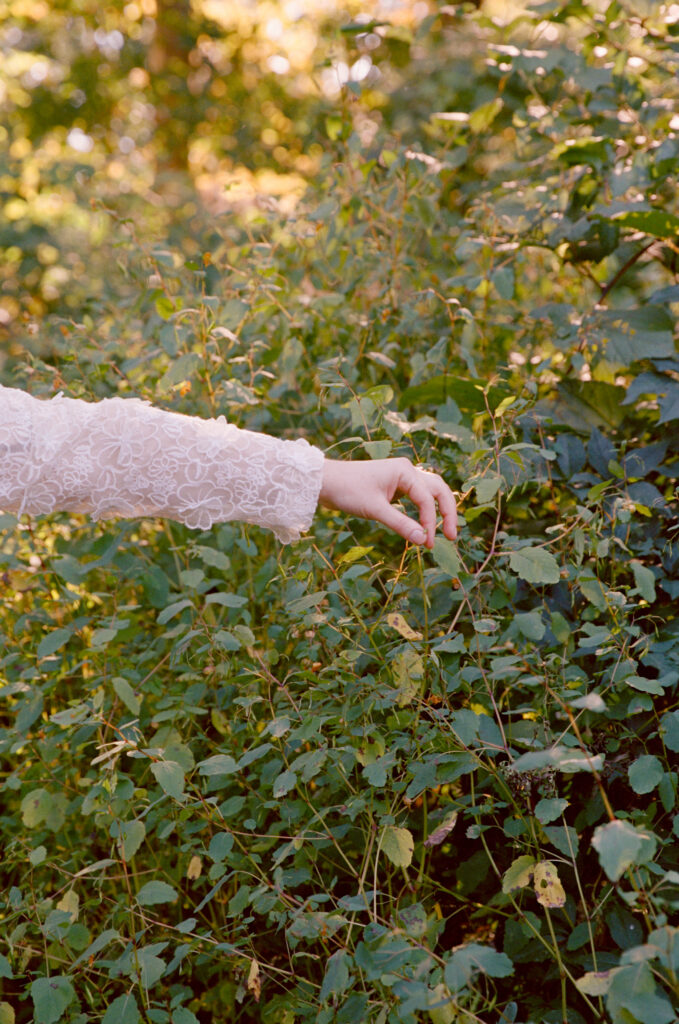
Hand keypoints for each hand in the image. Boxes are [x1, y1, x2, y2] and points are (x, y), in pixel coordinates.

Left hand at [319, 457, 457, 547]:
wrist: (325, 482)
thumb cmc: (348, 491)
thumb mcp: (375, 510)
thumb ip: (401, 524)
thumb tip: (423, 540)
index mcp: (405, 471)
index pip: (427, 499)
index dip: (430, 522)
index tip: (427, 543)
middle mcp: (407, 471)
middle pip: (438, 490)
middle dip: (447, 513)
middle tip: (452, 536)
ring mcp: (401, 477)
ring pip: (430, 492)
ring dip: (437, 511)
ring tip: (443, 532)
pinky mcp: (394, 486)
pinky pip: (417, 497)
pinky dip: (423, 510)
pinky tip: (424, 525)